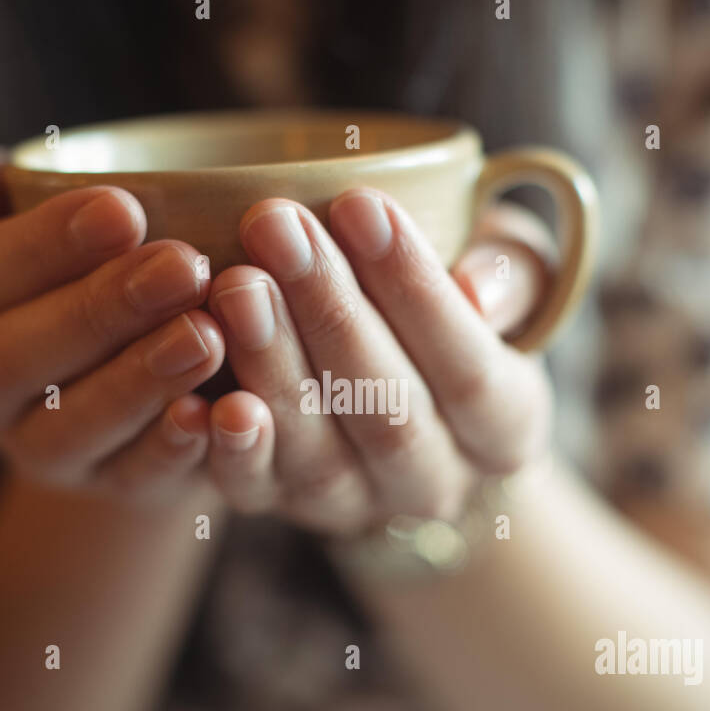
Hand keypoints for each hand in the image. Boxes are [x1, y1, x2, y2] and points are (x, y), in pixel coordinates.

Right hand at [0, 151, 223, 507]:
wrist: (142, 369)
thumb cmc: (97, 261)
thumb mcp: (54, 215)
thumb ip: (3, 189)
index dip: (44, 244)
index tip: (124, 207)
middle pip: (19, 357)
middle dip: (102, 309)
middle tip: (183, 266)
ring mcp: (38, 451)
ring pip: (72, 424)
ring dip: (139, 379)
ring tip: (207, 334)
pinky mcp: (108, 489)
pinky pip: (132, 477)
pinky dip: (170, 448)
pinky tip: (211, 413)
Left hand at [202, 188, 555, 534]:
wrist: (411, 408)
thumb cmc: (459, 314)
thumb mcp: (510, 281)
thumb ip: (512, 274)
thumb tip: (476, 288)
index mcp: (508, 428)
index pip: (469, 368)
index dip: (415, 289)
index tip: (360, 203)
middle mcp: (436, 482)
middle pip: (385, 410)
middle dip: (327, 311)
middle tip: (275, 223)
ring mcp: (358, 503)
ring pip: (316, 453)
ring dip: (271, 367)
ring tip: (233, 285)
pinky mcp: (284, 507)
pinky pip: (255, 492)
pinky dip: (228, 449)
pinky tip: (197, 399)